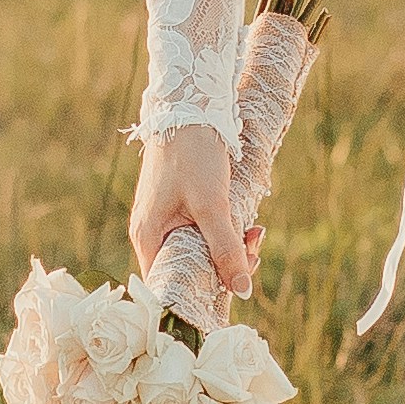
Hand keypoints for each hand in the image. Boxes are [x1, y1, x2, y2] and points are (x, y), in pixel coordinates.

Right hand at [129, 120, 254, 302]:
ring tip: (256, 232)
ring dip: (232, 248)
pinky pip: (204, 234)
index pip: (167, 287)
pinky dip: (227, 233)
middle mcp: (152, 233)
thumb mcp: (213, 206)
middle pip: (189, 269)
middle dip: (226, 267)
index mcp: (148, 237)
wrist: (190, 109)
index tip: (231, 293)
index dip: (198, 295)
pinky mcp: (181, 209)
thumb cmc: (193, 156)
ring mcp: (166, 220)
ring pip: (201, 251)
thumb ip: (226, 249)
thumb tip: (242, 290)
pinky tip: (248, 224)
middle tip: (255, 250)